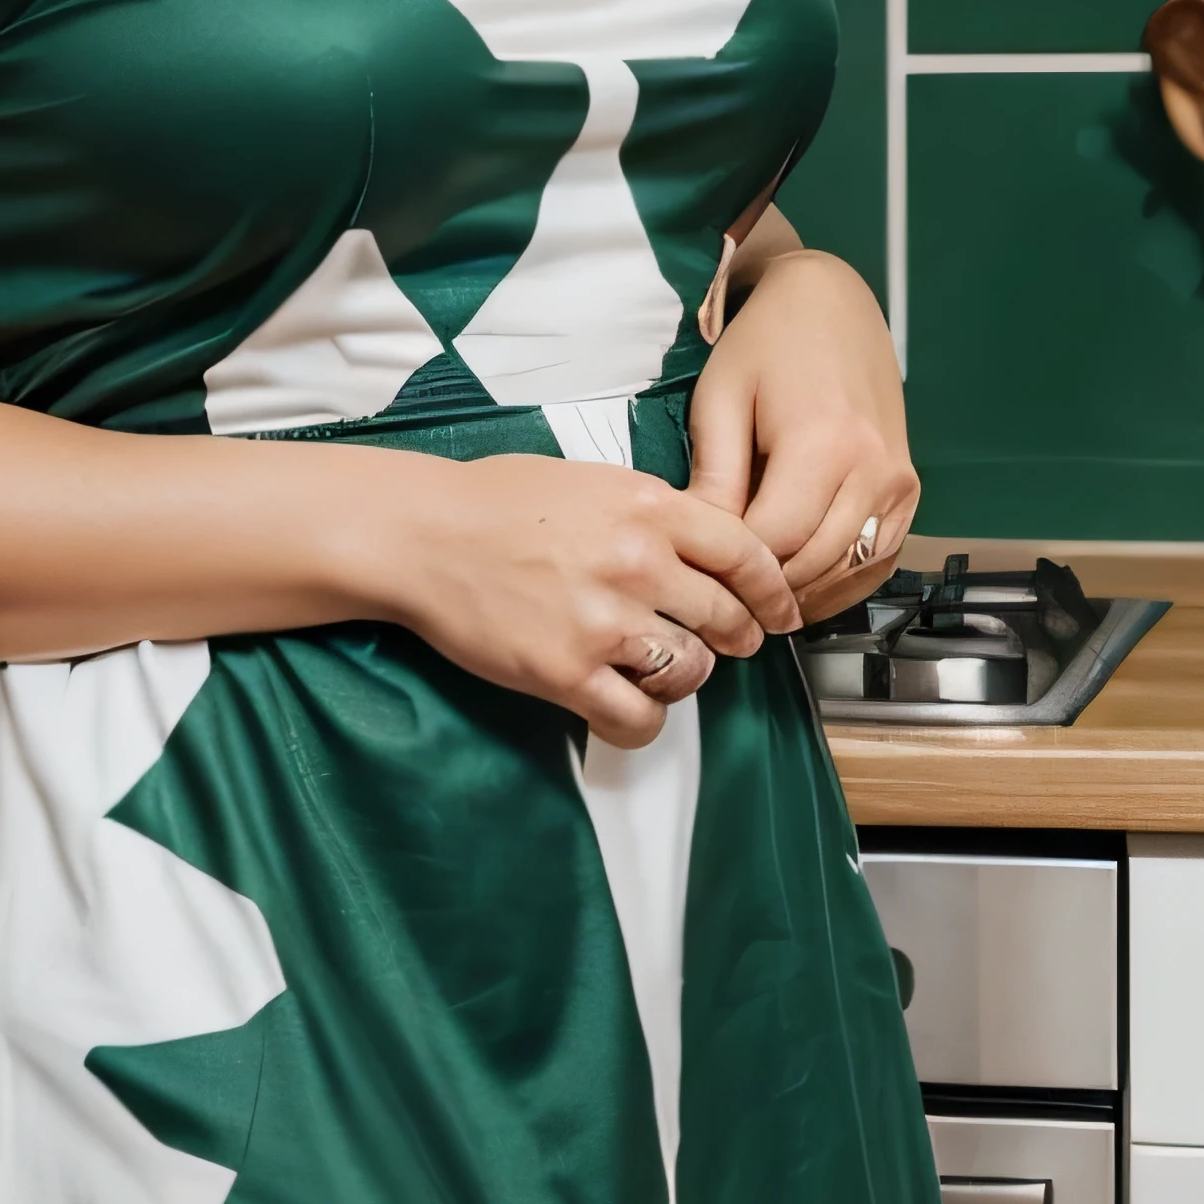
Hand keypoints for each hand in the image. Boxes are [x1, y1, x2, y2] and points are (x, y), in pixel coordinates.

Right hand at [388, 454, 800, 750]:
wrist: (422, 534)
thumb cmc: (494, 503)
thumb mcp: (591, 481)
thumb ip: (652, 514)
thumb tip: (702, 549)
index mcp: (649, 507)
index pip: (747, 554)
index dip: (774, 592)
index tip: (781, 612)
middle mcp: (637, 562)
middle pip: (727, 618)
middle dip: (734, 638)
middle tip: (723, 645)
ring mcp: (604, 621)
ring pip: (691, 673)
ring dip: (683, 679)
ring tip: (657, 670)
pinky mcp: (567, 672)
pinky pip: (638, 718)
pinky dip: (642, 722)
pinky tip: (624, 709)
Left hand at [688, 250, 918, 619]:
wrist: (829, 302)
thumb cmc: (765, 343)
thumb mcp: (721, 400)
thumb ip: (715, 478)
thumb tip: (699, 545)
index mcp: (823, 444)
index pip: (774, 541)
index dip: (733, 567)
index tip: (700, 571)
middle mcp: (872, 470)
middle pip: (812, 565)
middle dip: (763, 587)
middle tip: (721, 594)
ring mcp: (898, 483)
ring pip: (847, 572)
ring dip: (802, 592)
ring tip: (756, 594)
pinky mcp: (908, 490)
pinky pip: (878, 561)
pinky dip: (841, 583)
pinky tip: (803, 585)